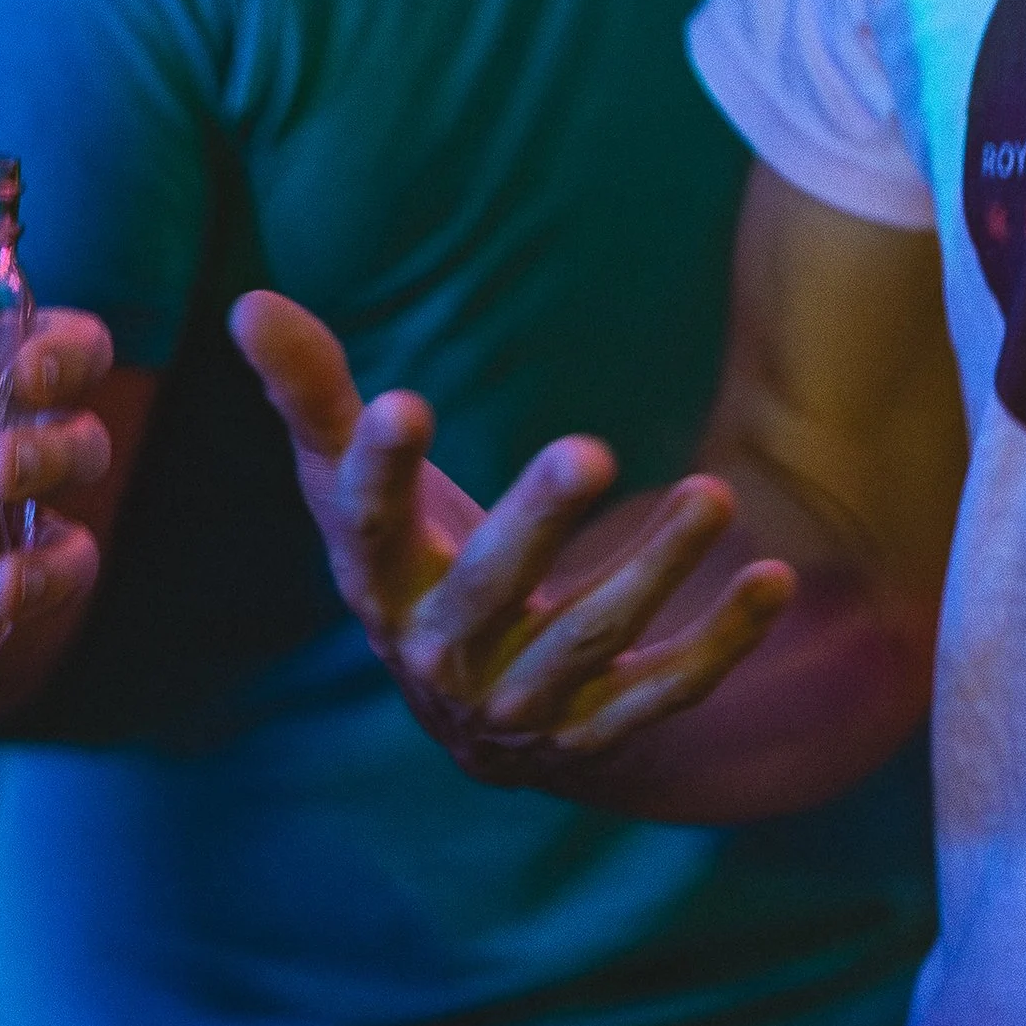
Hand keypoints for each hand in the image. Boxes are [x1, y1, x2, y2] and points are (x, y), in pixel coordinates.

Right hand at [230, 291, 797, 781]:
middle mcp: (447, 654)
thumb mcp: (353, 488)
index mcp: (382, 585)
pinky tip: (775, 578)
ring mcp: (528, 699)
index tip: (401, 403)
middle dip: (536, 525)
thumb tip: (250, 300)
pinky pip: (667, 692)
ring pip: (592, 637)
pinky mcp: (601, 726)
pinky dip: (722, 641)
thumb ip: (313, 396)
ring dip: (655, 568)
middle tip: (587, 451)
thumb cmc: (410, 565)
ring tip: (715, 493)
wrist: (468, 718)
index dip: (380, 471)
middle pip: (491, 588)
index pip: (370, 526)